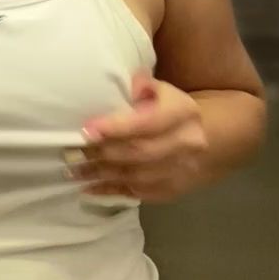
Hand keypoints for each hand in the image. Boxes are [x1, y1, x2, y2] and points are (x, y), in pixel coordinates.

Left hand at [68, 72, 207, 201]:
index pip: (147, 123)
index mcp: (183, 113)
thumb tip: (124, 87)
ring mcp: (181, 171)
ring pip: (136, 176)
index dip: (116, 127)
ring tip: (73, 170)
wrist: (206, 140)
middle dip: (102, 152)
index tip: (87, 130)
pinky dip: (110, 191)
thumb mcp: (161, 89)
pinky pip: (138, 194)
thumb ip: (141, 85)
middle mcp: (186, 143)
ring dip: (101, 173)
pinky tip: (88, 188)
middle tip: (72, 151)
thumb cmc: (171, 109)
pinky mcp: (172, 191)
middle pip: (139, 152)